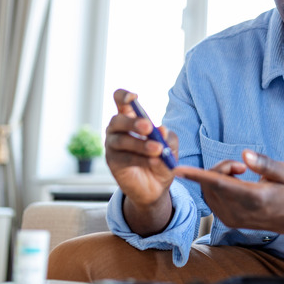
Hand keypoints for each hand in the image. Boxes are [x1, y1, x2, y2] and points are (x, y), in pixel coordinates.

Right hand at [105, 89, 178, 234]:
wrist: (156, 187)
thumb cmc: (161, 159)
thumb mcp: (170, 146)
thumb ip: (167, 138)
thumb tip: (162, 130)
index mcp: (130, 117)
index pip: (120, 100)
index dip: (123, 96)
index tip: (133, 97)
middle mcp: (117, 129)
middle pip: (118, 120)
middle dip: (133, 123)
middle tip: (149, 128)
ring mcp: (112, 145)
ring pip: (122, 140)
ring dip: (141, 144)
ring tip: (157, 149)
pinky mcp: (113, 162)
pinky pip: (124, 157)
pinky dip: (140, 158)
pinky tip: (154, 160)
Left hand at [174, 150, 283, 233]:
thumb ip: (264, 163)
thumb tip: (245, 154)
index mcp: (254, 198)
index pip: (220, 184)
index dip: (198, 175)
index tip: (178, 169)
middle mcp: (239, 212)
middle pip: (212, 183)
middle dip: (220, 167)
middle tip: (241, 166)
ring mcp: (231, 219)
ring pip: (208, 190)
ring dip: (217, 176)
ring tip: (240, 174)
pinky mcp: (227, 221)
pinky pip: (211, 198)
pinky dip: (216, 186)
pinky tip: (234, 184)